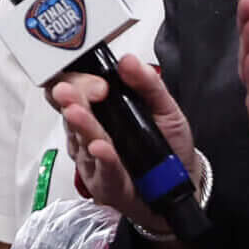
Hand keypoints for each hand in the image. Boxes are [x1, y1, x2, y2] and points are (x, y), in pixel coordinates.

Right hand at [49, 54, 197, 234]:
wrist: (179, 188)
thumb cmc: (167, 148)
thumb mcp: (166, 110)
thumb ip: (149, 84)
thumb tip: (129, 60)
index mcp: (101, 108)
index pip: (74, 86)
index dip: (77, 80)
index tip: (98, 83)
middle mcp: (89, 130)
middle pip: (69, 110)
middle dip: (69, 100)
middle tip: (71, 92)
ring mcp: (92, 158)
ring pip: (81, 139)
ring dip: (80, 126)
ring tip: (77, 114)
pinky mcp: (104, 184)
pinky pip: (101, 170)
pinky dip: (102, 159)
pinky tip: (101, 148)